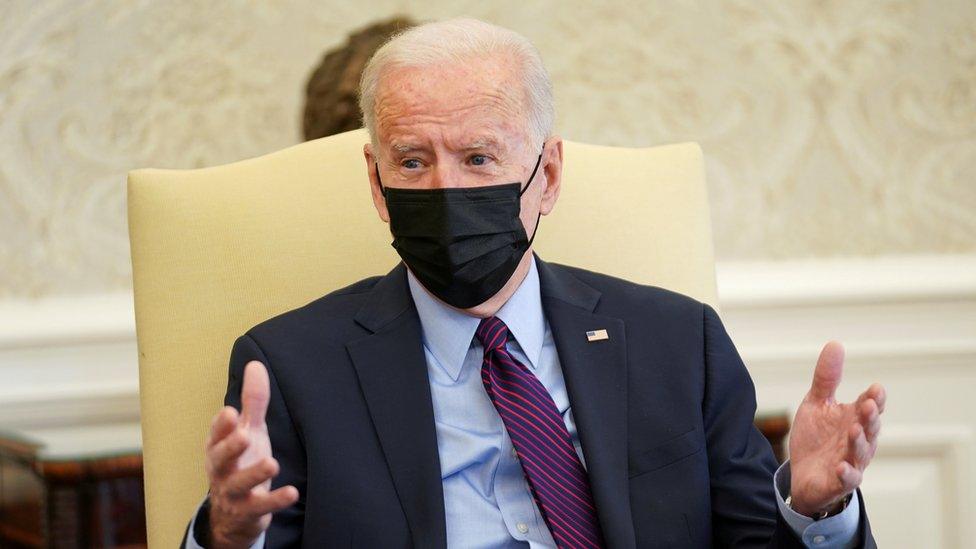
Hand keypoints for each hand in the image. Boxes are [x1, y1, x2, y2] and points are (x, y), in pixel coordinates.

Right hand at [205, 361, 298, 548]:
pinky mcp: (249, 512)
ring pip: (239, 484)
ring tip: (272, 463)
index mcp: (218, 447)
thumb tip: (255, 364)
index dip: (221, 426)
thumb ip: (253, 401)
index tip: (230, 412)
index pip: (216, 435)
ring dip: (254, 474)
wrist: (233, 513)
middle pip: (221, 459)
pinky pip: (261, 507)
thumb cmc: (241, 462)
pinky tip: (291, 492)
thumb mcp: (248, 430)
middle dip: (230, 447)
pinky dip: (275, 500)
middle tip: (244, 435)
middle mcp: (222, 470)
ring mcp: (233, 493)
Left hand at [788, 341, 885, 517]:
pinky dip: (846, 474)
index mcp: (855, 419)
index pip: (870, 406)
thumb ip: (827, 378)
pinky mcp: (839, 481)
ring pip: (861, 452)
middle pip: (870, 428)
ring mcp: (851, 461)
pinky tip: (841, 467)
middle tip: (867, 404)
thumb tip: (836, 343)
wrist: (802, 473)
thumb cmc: (816, 437)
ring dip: (859, 442)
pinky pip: (847, 479)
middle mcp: (858, 440)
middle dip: (870, 417)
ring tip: (854, 430)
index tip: (875, 388)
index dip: (874, 399)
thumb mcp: (817, 403)